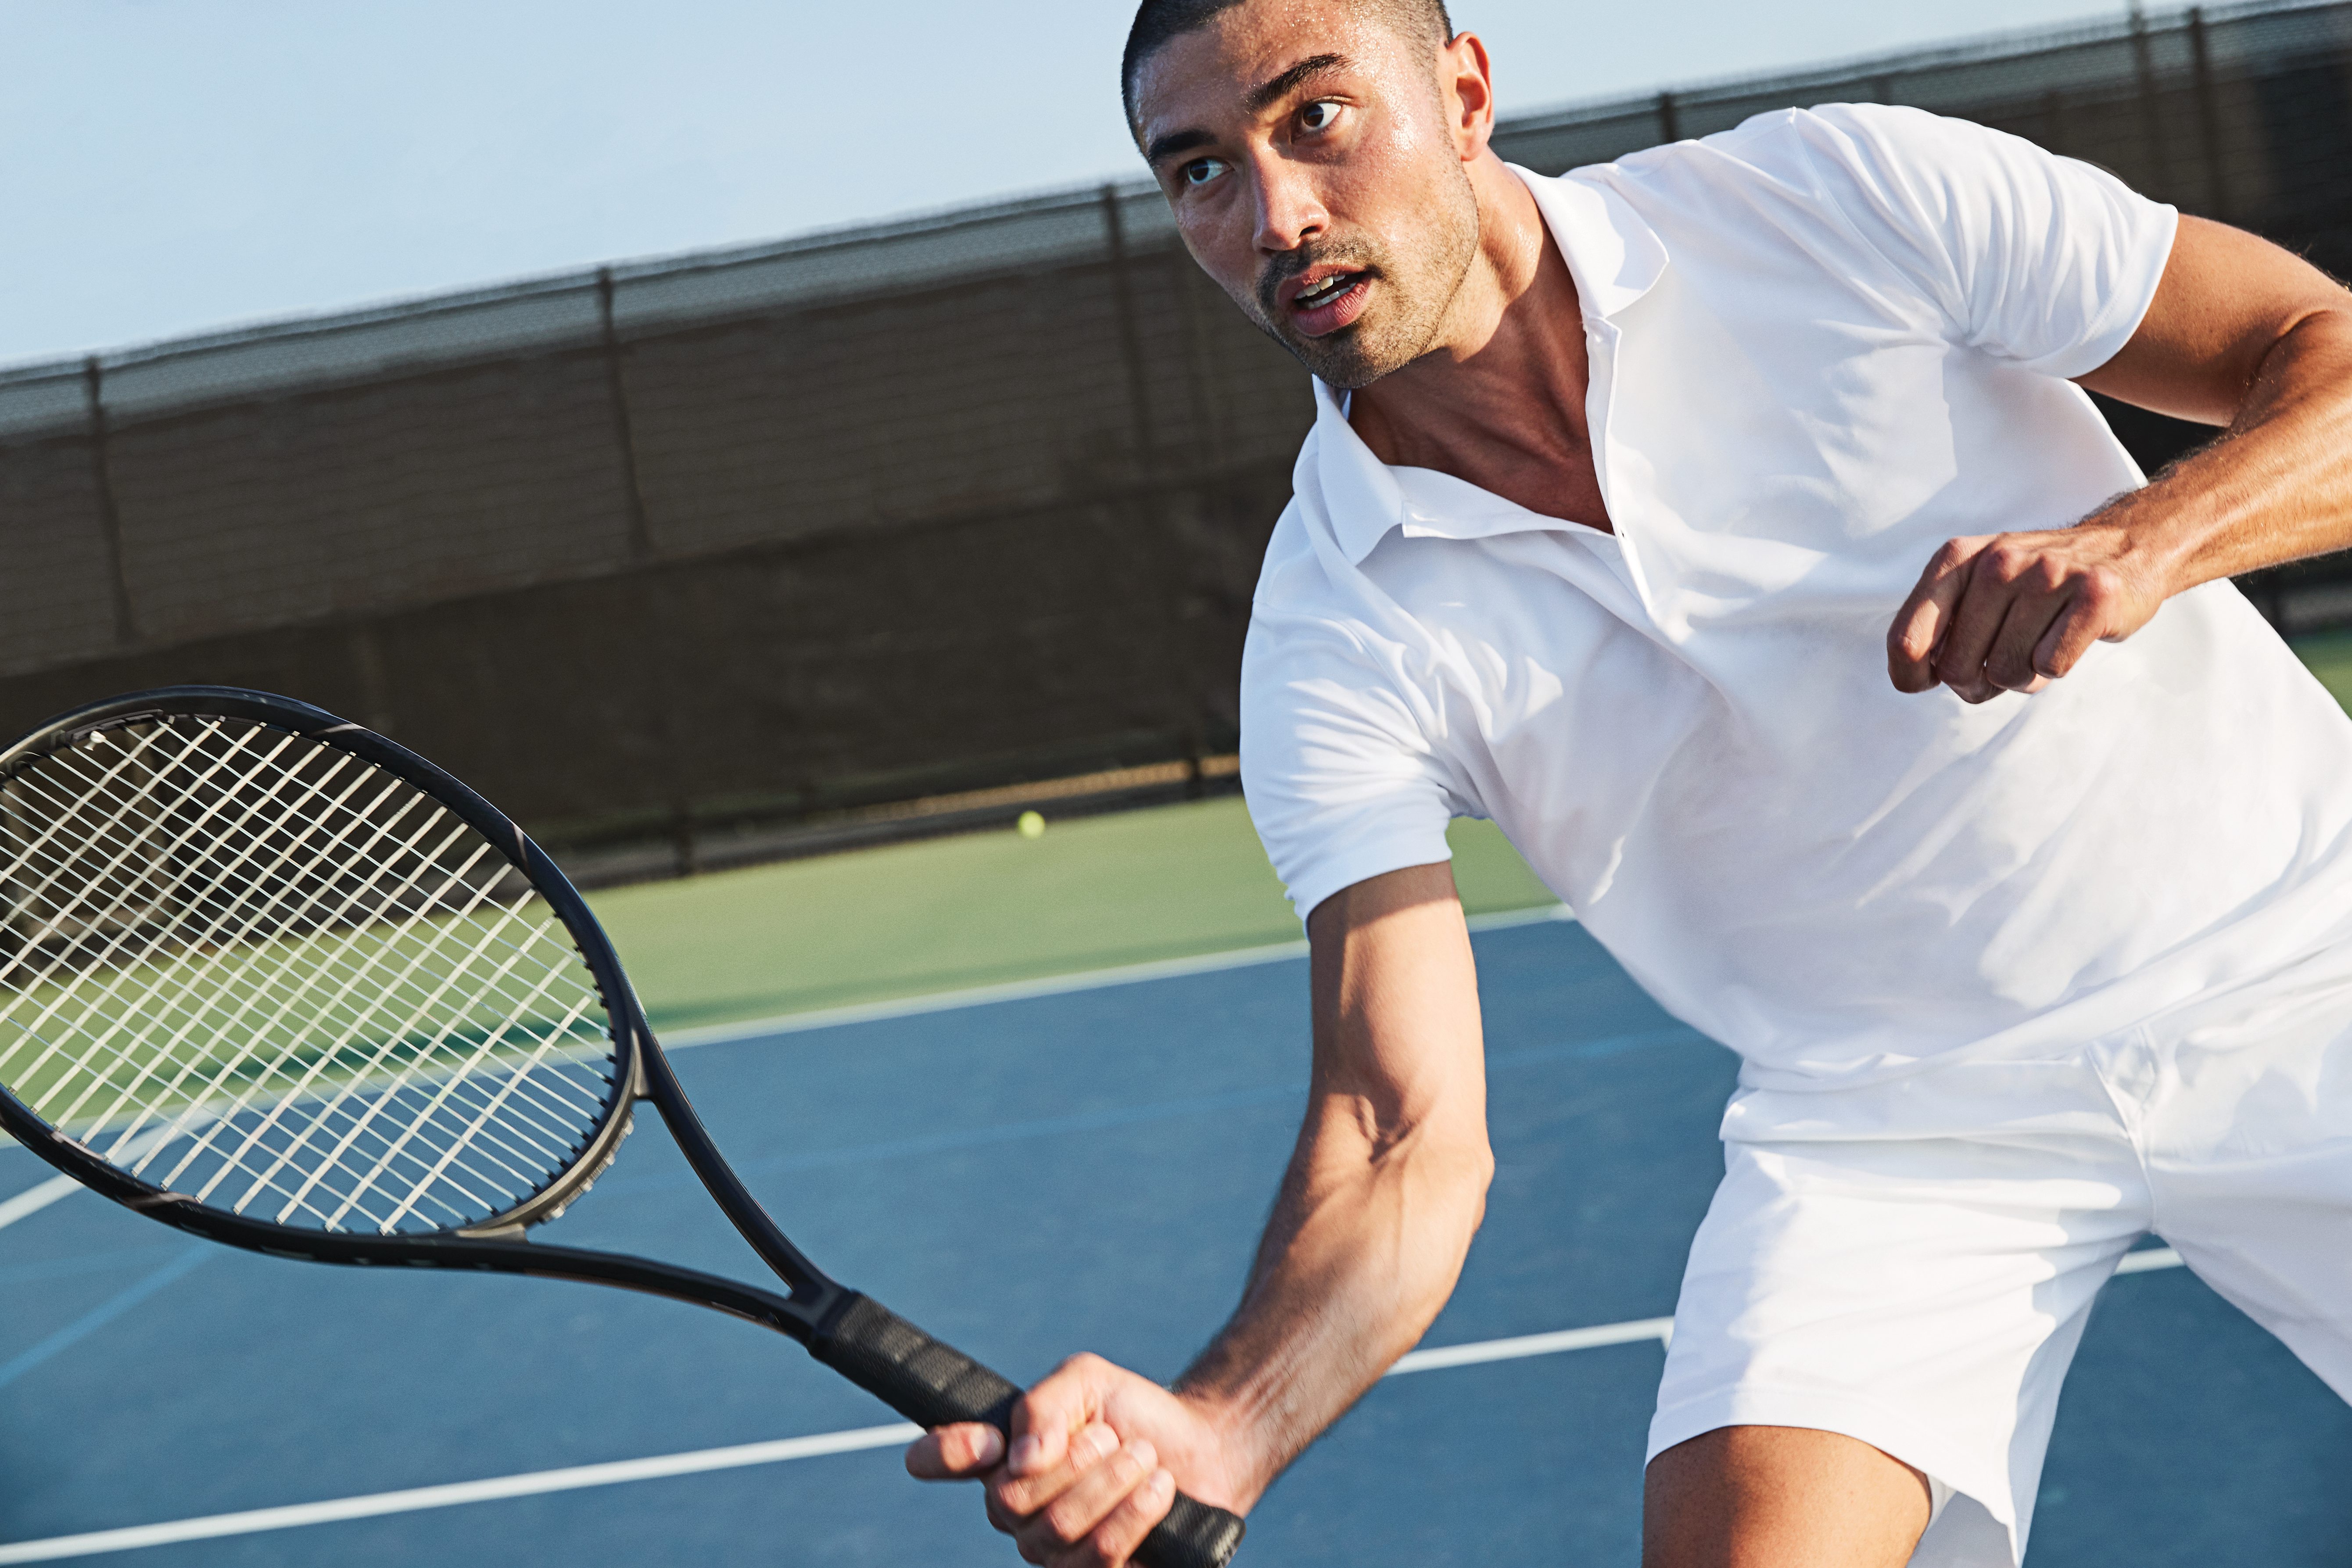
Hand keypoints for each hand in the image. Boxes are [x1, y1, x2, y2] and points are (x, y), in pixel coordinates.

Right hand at [903, 1353, 1243, 1566]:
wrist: (1201, 1449)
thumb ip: (1045, 1406)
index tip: (983, 1442)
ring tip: (1146, 1459)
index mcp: (1002, 1458)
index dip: (944, 1453)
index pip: (942, 1458)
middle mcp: (1015, 1513)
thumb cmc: (1133, 1414)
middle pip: (1010, 1500)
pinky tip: (1158, 1491)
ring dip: (1112, 1484)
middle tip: (1115, 1437)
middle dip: (1075, 1461)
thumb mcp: (1087, 1382)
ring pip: (1058, 1531)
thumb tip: (1021, 1458)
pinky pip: (1099, 1560)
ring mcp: (1052, 1553)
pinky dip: (1135, 1516)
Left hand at [1886, 522, 2169, 701]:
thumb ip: (1939, 625)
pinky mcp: (2094, 595)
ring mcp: (2047, 575)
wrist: (2124, 548)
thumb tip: (1914, 676)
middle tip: (2002, 660)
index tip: (1927, 681)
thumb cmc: (2036, 583)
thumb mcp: (1977, 586)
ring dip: (2022, 675)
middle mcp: (1998, 561)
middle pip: (1956, 669)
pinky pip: (2051, 667)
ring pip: (2005, 673)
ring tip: (2040, 642)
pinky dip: (2056, 668)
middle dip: (1976, 682)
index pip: (1906, 638)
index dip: (1909, 675)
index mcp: (1957, 559)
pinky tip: (2069, 637)